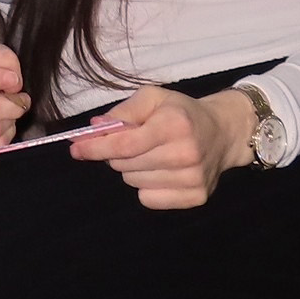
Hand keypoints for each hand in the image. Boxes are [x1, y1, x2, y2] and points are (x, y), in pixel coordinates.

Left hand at [67, 86, 254, 207]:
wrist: (223, 132)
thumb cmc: (181, 111)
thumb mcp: (152, 98)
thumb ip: (123, 111)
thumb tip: (94, 128)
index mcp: (174, 125)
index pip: (125, 144)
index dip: (96, 147)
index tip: (76, 149)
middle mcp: (185, 154)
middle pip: (125, 165)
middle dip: (115, 154)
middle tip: (129, 143)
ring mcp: (192, 179)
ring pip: (134, 183)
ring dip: (131, 170)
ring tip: (149, 154)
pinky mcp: (196, 197)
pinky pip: (149, 200)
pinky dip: (146, 187)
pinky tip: (159, 172)